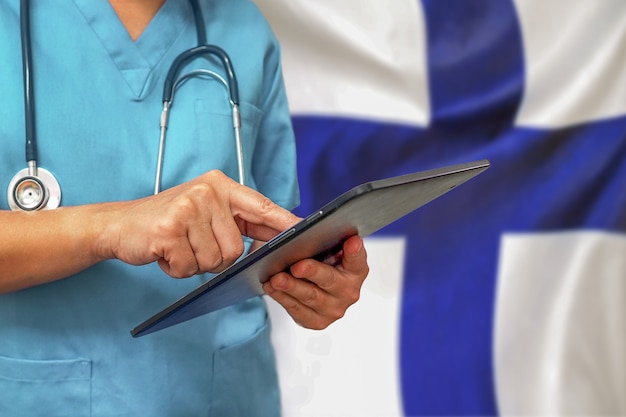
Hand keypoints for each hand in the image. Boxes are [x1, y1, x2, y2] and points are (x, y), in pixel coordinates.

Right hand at [102, 170, 298, 277]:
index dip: (283, 222)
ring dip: (195, 264)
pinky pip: (190, 267)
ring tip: (178, 247)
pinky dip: (176, 269)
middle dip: (215, 258)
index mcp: (220, 186)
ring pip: (215, 261)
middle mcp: (207, 192)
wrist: (119, 224)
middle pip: (236, 249)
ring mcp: (188, 208)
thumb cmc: (168, 223)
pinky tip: (165, 252)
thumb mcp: (205, 213)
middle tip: (192, 245)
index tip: (305, 231)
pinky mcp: (169, 229)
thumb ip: (237, 223)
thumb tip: (274, 241)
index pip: (260, 206)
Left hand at [263, 235, 368, 329]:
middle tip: (297, 266)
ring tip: (276, 278)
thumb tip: (306, 229)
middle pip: (330, 280)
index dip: (355, 251)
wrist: (307, 284)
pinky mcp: (317, 321)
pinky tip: (271, 287)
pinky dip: (282, 297)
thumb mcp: (323, 246)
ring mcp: (334, 309)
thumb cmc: (318, 261)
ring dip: (291, 287)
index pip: (358, 259)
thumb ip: (323, 238)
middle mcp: (349, 291)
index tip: (351, 241)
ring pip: (310, 297)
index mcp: (356, 269)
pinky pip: (297, 309)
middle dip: (312, 272)